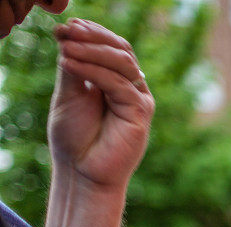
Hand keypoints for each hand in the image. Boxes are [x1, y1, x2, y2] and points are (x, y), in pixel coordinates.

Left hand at [49, 19, 153, 192]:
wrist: (82, 173)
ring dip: (92, 50)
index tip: (66, 25)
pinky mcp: (140, 114)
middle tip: (68, 29)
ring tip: (65, 46)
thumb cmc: (75, 139)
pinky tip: (68, 63)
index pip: (113, 48)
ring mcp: (139, 101)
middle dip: (95, 37)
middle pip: (122, 51)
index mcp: (117, 83)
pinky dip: (92, 71)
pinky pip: (118, 84)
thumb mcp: (69, 96)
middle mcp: (131, 89)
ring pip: (123, 63)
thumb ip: (74, 69)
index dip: (94, 33)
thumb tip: (69, 37)